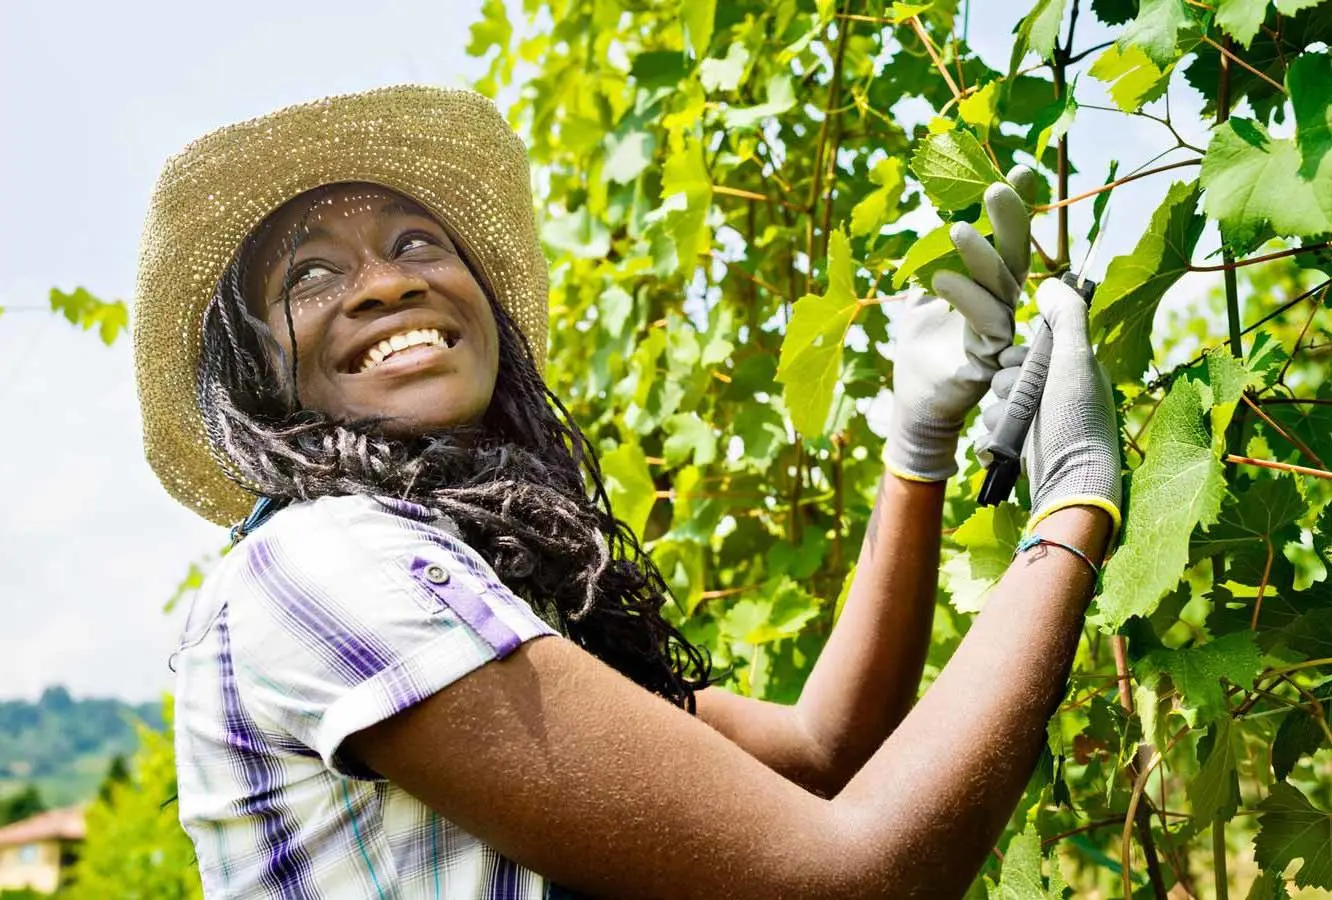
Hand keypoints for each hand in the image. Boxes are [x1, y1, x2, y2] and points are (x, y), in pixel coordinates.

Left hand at [884, 165, 1035, 482]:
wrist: (914, 400)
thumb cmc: (920, 346)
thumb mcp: (919, 294)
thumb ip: (931, 259)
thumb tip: (938, 216)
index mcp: (991, 287)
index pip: (1009, 242)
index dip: (1017, 209)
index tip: (1021, 169)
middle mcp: (1004, 306)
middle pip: (1016, 258)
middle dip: (1011, 220)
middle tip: (996, 188)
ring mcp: (1001, 334)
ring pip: (1004, 288)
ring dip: (981, 256)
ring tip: (955, 230)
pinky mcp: (991, 361)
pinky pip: (988, 325)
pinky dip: (967, 299)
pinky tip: (941, 280)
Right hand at [982, 278, 1122, 530]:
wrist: (1068, 484)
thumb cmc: (1077, 421)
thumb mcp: (1076, 362)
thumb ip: (1067, 318)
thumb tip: (1052, 281)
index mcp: (1071, 371)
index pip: (1027, 349)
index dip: (1017, 357)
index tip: (1020, 366)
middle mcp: (1054, 395)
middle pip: (1005, 375)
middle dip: (1006, 388)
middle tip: (1021, 402)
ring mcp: (1036, 424)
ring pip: (995, 405)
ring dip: (999, 416)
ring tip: (1016, 431)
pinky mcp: (1020, 449)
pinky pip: (990, 434)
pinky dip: (993, 441)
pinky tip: (1006, 449)